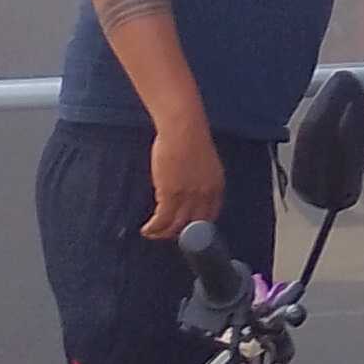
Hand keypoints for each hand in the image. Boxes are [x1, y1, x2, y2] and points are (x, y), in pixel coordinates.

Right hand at [144, 116, 224, 239]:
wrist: (183, 127)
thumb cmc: (190, 139)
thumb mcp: (204, 165)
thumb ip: (201, 183)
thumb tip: (189, 197)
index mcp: (216, 187)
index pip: (210, 217)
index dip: (197, 227)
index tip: (186, 230)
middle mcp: (205, 194)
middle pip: (194, 226)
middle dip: (179, 235)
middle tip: (166, 235)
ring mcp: (188, 195)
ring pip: (176, 226)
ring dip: (162, 234)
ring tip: (152, 234)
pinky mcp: (170, 193)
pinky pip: (162, 220)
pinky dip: (153, 228)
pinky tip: (147, 229)